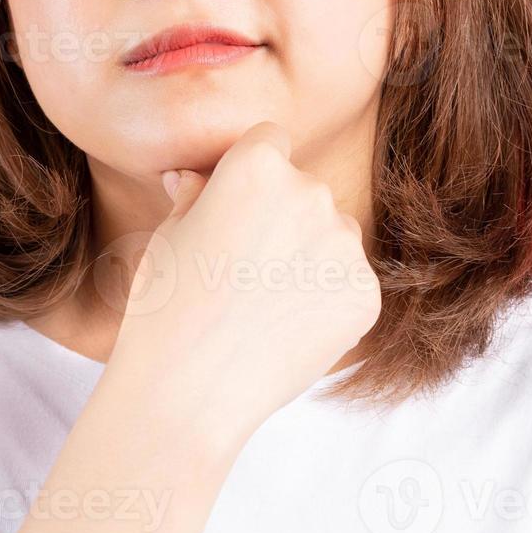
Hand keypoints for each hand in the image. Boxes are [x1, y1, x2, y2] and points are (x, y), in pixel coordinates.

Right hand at [104, 121, 382, 446]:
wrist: (189, 391)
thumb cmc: (166, 308)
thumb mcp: (168, 235)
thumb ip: (196, 195)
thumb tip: (196, 177)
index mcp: (257, 165)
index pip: (270, 141)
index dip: (250, 173)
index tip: (235, 207)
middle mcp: (310, 193)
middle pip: (304, 190)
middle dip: (281, 217)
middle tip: (240, 270)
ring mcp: (344, 245)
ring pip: (331, 236)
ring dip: (307, 257)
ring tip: (260, 305)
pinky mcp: (365, 293)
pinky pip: (346, 283)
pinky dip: (324, 301)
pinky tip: (284, 329)